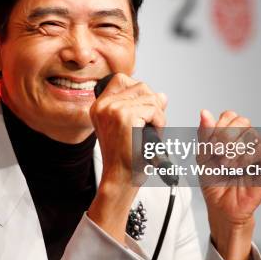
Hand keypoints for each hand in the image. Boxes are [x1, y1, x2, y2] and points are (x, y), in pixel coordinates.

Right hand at [87, 73, 166, 242]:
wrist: (120, 179)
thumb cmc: (126, 158)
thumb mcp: (130, 128)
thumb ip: (143, 108)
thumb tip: (162, 95)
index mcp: (99, 107)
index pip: (121, 79)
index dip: (138, 91)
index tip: (144, 110)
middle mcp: (103, 106)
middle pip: (140, 86)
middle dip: (153, 104)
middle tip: (151, 125)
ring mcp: (113, 110)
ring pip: (150, 97)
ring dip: (158, 115)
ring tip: (152, 133)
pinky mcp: (125, 117)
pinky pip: (154, 109)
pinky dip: (160, 122)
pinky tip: (153, 136)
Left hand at [197, 109, 260, 259]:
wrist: (222, 205)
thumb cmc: (214, 181)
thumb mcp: (203, 156)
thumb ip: (204, 134)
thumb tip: (204, 113)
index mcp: (231, 135)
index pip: (230, 116)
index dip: (218, 126)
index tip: (210, 144)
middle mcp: (246, 140)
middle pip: (242, 121)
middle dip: (226, 136)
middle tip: (217, 153)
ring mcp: (258, 150)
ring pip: (251, 134)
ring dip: (233, 150)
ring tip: (226, 165)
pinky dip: (245, 159)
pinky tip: (238, 169)